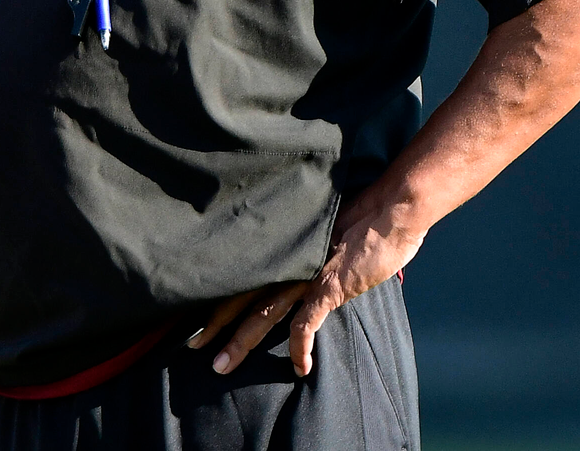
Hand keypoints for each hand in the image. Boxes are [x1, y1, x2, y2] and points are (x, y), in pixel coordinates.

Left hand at [186, 198, 424, 378]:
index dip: (216, 293)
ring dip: (240, 341)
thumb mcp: (320, 232)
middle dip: (214, 323)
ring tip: (221, 365)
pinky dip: (299, 348)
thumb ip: (304, 248)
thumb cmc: (359, 217)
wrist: (388, 210)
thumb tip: (297, 259)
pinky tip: (300, 369)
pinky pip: (305, 325)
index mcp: (280, 247)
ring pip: (261, 313)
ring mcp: (304, 275)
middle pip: (239, 295)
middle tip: (191, 345)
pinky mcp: (328, 288)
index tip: (196, 309)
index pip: (239, 273)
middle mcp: (285, 260)